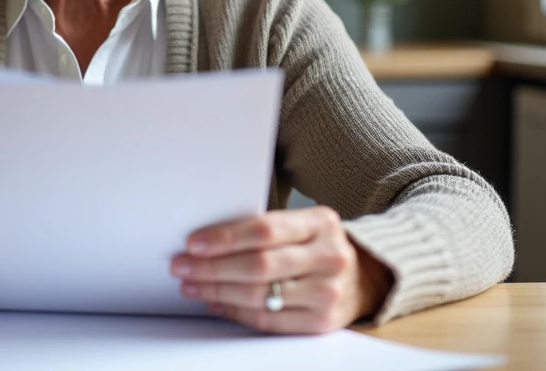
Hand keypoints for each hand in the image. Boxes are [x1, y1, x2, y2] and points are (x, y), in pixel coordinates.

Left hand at [171, 205, 392, 333]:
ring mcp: (328, 293)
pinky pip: (267, 321)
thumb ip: (264, 228)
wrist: (364, 277)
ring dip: (216, 292)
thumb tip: (205, 240)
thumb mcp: (302, 224)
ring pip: (259, 296)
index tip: (193, 242)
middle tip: (181, 266)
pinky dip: (234, 311)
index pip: (264, 229)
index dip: (224, 237)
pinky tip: (215, 303)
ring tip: (191, 285)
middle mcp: (329, 257)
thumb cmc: (317, 245)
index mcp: (321, 222)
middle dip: (211, 267)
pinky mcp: (321, 323)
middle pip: (258, 265)